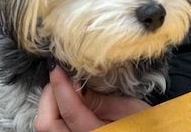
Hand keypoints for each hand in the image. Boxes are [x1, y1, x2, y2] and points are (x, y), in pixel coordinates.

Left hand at [33, 66, 149, 130]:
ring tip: (60, 87)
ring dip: (49, 104)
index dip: (60, 85)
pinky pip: (55, 128)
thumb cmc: (144, 125)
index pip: (69, 110)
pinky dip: (54, 112)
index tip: (58, 66)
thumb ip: (98, 100)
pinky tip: (64, 101)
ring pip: (46, 127)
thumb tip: (73, 82)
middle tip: (58, 76)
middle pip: (46, 124)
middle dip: (49, 96)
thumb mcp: (128, 108)